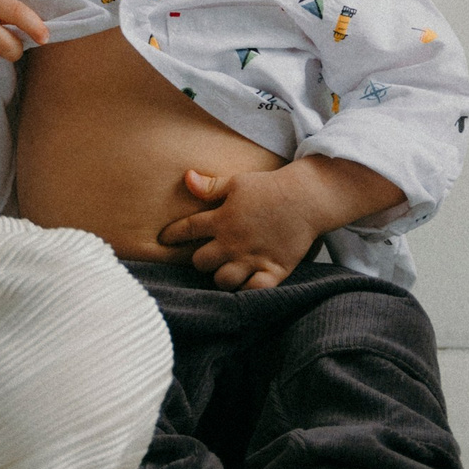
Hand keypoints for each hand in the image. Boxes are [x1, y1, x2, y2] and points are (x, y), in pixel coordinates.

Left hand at [157, 167, 323, 288]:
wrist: (306, 198)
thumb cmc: (270, 188)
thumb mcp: (237, 182)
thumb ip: (210, 186)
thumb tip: (186, 178)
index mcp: (222, 219)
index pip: (187, 230)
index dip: (172, 236)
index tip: (163, 239)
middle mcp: (233, 242)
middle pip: (200, 262)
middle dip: (199, 260)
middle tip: (206, 256)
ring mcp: (253, 258)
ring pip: (223, 280)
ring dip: (220, 277)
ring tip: (225, 270)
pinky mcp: (274, 270)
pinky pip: (253, 290)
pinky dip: (247, 290)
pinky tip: (245, 283)